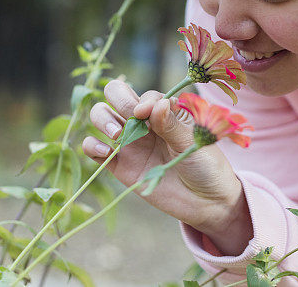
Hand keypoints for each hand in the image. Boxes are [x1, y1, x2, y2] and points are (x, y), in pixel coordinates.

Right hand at [81, 80, 252, 251]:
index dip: (144, 101)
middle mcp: (144, 122)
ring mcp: (130, 142)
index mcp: (165, 111)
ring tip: (117, 136)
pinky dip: (92, 145)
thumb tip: (156, 104)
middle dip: (118, 100)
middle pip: (116, 95)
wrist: (205, 202)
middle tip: (130, 120)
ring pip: (101, 116)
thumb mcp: (192, 142)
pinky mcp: (119, 165)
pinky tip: (105, 152)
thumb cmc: (205, 165)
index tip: (148, 113)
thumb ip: (171, 124)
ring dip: (102, 119)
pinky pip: (93, 148)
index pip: (145, 95)